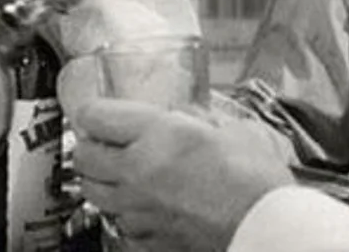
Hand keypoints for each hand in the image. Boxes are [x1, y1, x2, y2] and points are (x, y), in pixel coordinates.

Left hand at [73, 98, 293, 250]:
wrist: (264, 226)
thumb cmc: (256, 180)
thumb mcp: (233, 129)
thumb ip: (202, 119)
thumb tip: (188, 115)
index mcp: (157, 135)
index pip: (96, 116)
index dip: (93, 111)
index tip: (96, 112)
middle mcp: (137, 172)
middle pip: (83, 156)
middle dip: (89, 146)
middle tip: (103, 142)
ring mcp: (138, 209)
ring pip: (92, 192)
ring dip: (99, 180)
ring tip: (117, 173)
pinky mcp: (147, 238)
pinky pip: (118, 222)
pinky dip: (122, 212)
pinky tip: (140, 206)